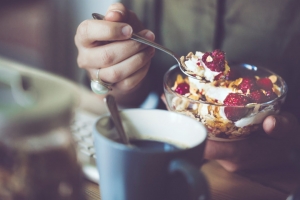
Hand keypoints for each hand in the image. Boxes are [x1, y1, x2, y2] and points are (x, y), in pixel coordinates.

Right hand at [74, 3, 154, 104]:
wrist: (125, 56)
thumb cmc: (120, 35)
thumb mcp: (121, 18)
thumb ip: (118, 12)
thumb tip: (114, 15)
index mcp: (83, 37)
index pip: (89, 32)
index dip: (111, 30)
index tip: (129, 29)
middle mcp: (85, 58)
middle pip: (107, 56)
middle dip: (131, 47)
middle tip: (146, 39)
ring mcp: (96, 75)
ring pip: (116, 72)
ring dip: (138, 60)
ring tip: (149, 49)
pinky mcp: (110, 88)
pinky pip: (127, 82)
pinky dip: (141, 71)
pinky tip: (146, 60)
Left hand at [161, 94, 299, 171]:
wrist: (288, 154)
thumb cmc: (287, 142)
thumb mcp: (290, 132)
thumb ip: (283, 127)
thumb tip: (270, 122)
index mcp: (239, 154)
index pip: (205, 147)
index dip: (187, 131)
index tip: (172, 112)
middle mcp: (227, 158)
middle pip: (195, 139)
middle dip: (180, 120)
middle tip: (166, 98)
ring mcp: (224, 155)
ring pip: (198, 137)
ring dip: (185, 120)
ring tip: (171, 100)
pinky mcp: (224, 150)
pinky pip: (204, 136)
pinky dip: (195, 122)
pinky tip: (187, 108)